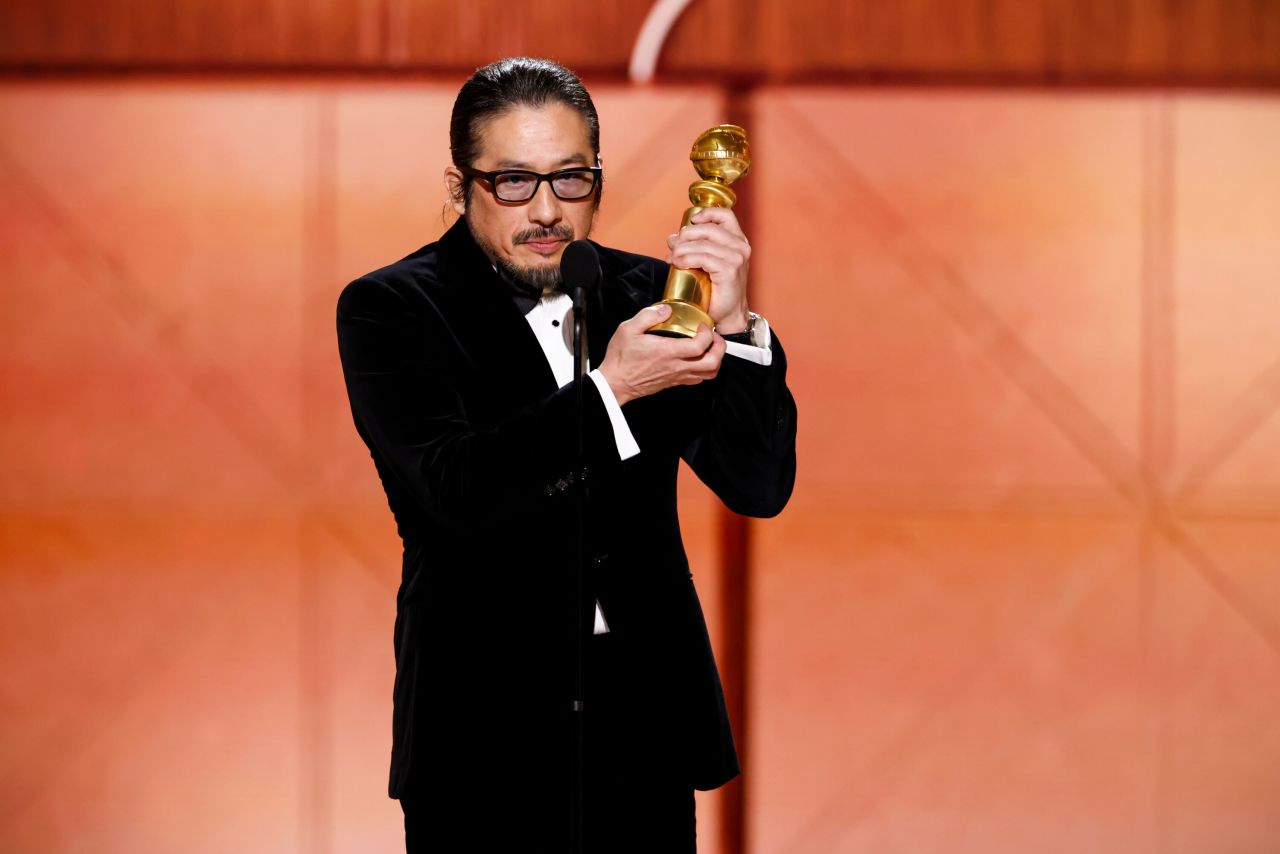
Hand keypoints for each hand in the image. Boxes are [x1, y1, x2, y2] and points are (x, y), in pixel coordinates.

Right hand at [598, 304, 725, 404]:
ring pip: (709, 374)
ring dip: (715, 360)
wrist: (615, 383)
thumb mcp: (628, 329)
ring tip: (710, 347)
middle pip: (712, 363)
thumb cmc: (621, 359)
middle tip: (714, 336)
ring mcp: (677, 377)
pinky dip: (705, 369)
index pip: (700, 346)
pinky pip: (699, 379)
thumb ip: (648, 316)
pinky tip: (698, 359)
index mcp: (668, 352)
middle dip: (720, 348)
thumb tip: (665, 309)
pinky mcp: (675, 382)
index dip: (708, 334)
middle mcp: (676, 367)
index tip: (703, 326)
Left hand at [665, 207, 750, 333]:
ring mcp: (736, 258)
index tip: (691, 222)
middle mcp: (740, 246)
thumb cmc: (717, 290)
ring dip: (682, 249)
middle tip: (672, 246)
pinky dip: (686, 259)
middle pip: (708, 228)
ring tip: (672, 258)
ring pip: (702, 244)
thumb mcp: (707, 262)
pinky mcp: (730, 270)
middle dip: (685, 235)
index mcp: (738, 241)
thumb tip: (672, 238)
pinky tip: (677, 263)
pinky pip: (703, 258)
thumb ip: (694, 247)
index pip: (725, 215)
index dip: (706, 213)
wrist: (728, 314)